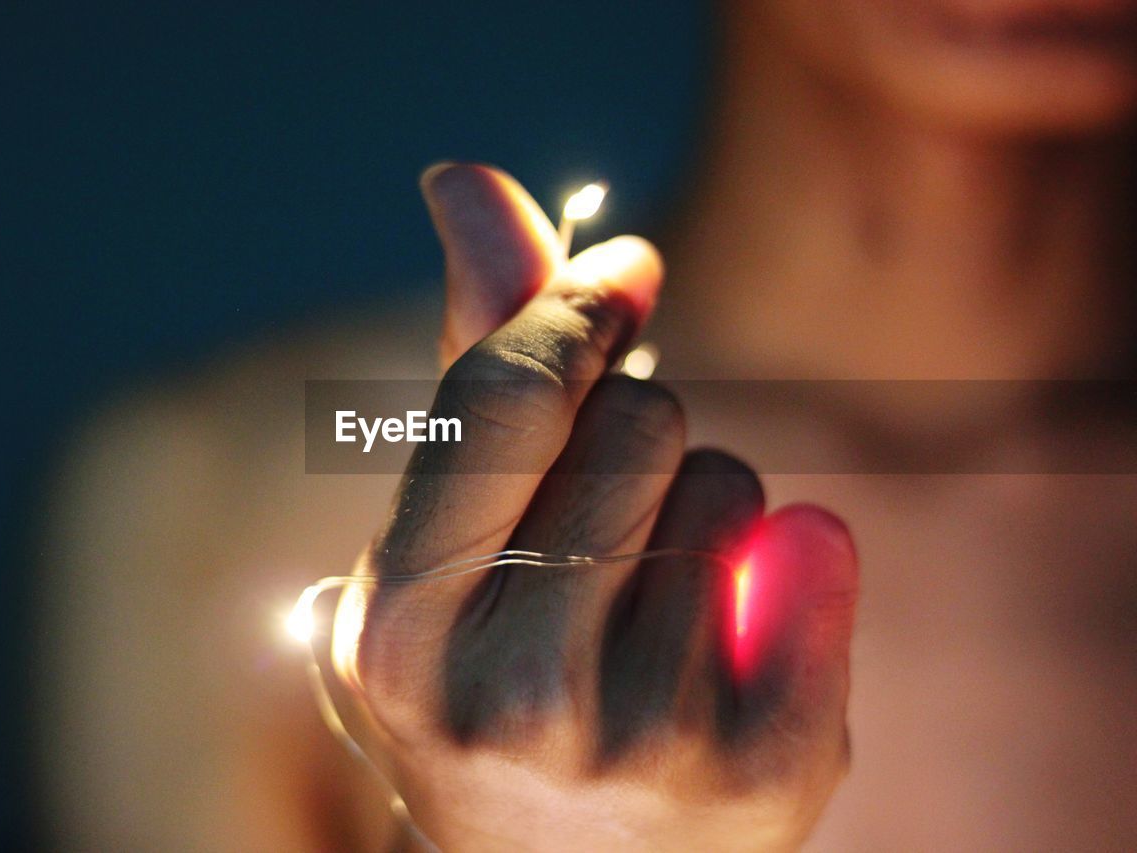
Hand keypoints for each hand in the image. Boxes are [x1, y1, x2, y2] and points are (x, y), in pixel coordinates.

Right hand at [334, 164, 857, 850]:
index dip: (572, 310)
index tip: (623, 270)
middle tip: (607, 514)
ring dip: (704, 499)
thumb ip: (473, 363)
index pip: (504, 402)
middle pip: (639, 422)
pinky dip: (793, 554)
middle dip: (637, 429)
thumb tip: (465, 177)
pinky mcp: (763, 766)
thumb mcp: (443, 546)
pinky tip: (745, 626)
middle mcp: (511, 695)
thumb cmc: (493, 681)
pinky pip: (817, 545)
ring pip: (730, 479)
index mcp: (401, 631)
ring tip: (653, 597)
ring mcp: (641, 741)